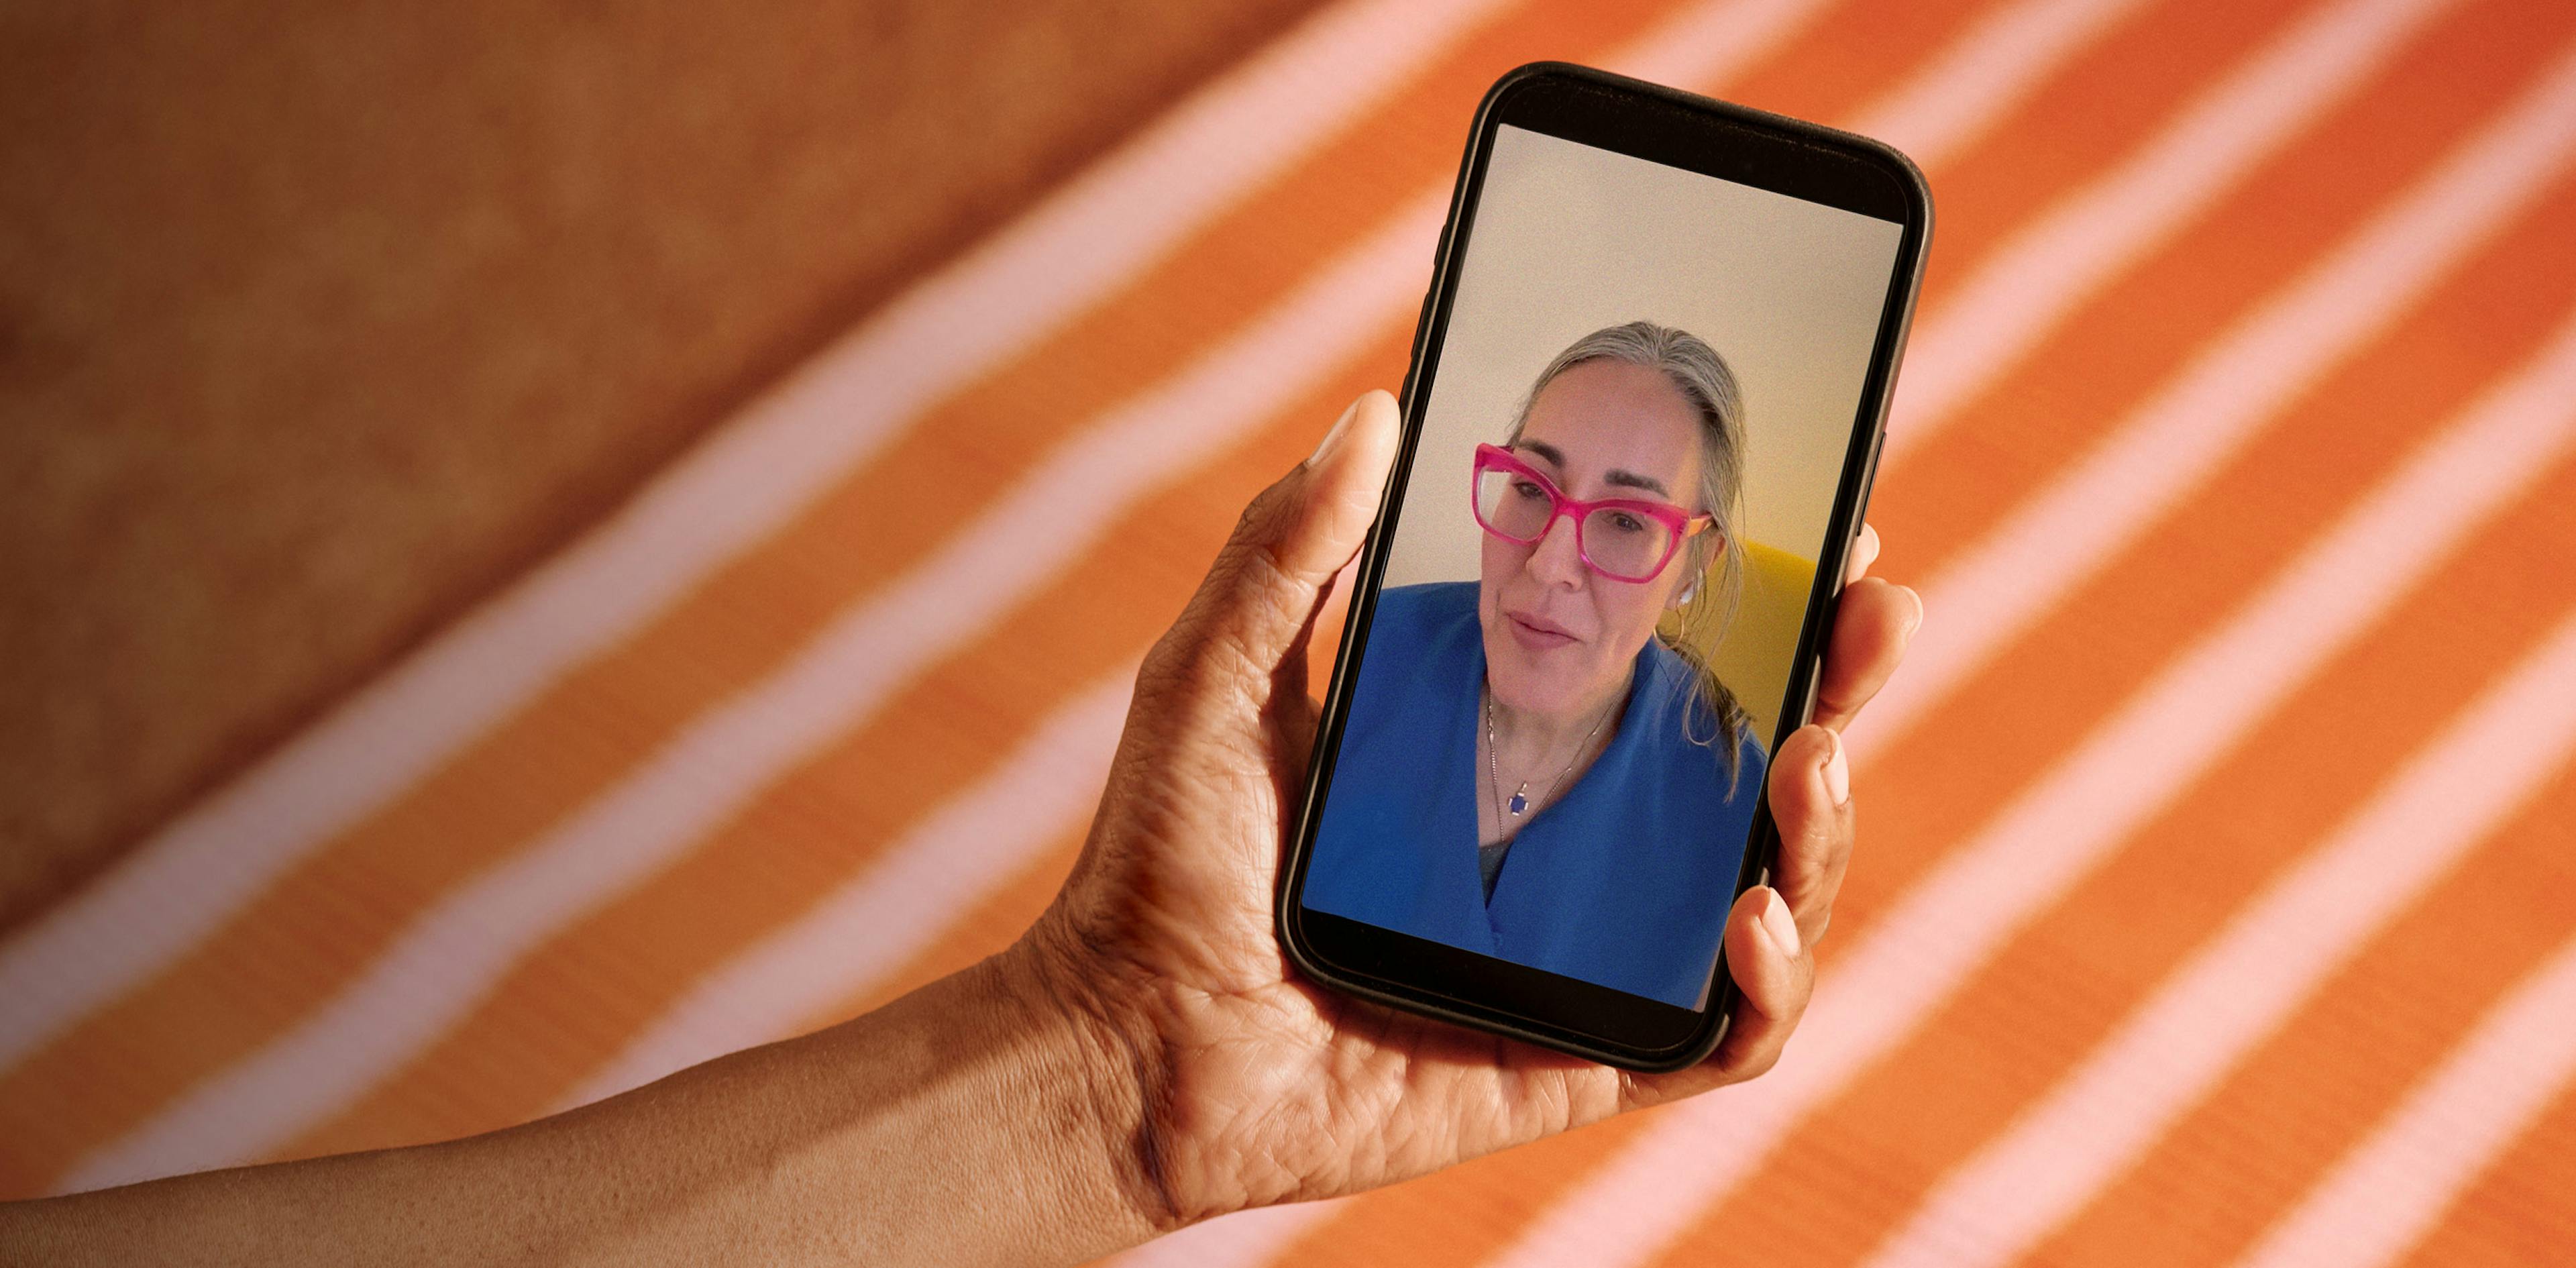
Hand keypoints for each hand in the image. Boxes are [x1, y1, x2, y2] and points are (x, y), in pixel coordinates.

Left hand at [1014, 391, 1921, 1231]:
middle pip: (1748, 762)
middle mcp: (1561, 841)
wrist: (1120, 1041)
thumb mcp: (1215, 674)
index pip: (1666, 663)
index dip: (1757, 601)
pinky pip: (1720, 1040)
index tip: (1825, 523)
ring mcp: (1580, 955)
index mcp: (1502, 744)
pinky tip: (1748, 915)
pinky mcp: (1578, 1061)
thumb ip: (1289, 546)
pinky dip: (1769, 986)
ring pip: (1766, 891)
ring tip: (1814, 759)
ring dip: (1822, 828)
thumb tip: (1378, 408)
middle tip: (1879, 616)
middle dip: (1840, 684)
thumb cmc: (1158, 862)